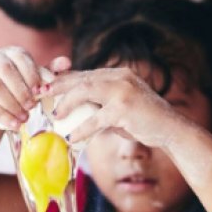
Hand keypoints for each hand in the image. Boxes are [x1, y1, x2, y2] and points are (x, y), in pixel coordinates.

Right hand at [0, 47, 69, 130]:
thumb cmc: (20, 90)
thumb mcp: (36, 82)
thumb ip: (50, 72)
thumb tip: (66, 62)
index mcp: (11, 52)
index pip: (21, 58)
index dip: (32, 75)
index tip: (41, 91)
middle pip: (6, 70)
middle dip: (21, 90)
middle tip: (32, 106)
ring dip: (12, 104)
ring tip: (24, 118)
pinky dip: (2, 115)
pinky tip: (14, 124)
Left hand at [44, 67, 177, 146]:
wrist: (170, 129)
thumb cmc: (143, 122)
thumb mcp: (119, 110)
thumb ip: (100, 107)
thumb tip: (75, 114)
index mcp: (118, 75)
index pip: (86, 74)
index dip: (64, 79)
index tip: (47, 87)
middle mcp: (120, 77)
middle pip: (82, 78)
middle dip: (59, 86)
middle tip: (41, 95)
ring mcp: (123, 91)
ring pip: (86, 91)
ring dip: (67, 102)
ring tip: (56, 115)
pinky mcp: (125, 108)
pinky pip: (96, 118)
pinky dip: (82, 128)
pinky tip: (73, 138)